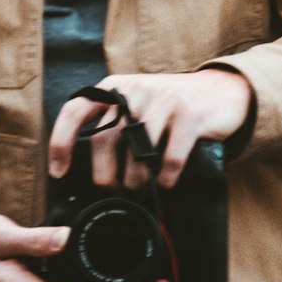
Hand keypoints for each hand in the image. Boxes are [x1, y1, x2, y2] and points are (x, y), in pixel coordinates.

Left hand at [49, 68, 252, 190]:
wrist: (222, 91)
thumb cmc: (171, 107)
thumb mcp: (138, 103)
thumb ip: (113, 124)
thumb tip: (88, 171)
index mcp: (115, 88)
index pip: (75, 111)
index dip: (61, 142)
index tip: (58, 172)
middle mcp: (136, 91)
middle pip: (104, 142)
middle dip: (105, 178)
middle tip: (114, 192)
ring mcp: (164, 101)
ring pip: (136, 156)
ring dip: (137, 183)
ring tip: (141, 191)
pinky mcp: (190, 116)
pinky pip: (169, 159)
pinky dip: (165, 180)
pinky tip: (166, 183)